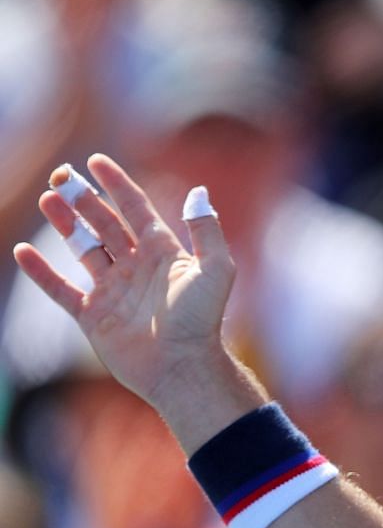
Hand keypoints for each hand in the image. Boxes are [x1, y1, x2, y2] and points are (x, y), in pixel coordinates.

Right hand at [12, 155, 250, 434]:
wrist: (181, 365)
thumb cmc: (201, 319)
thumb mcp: (215, 269)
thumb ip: (205, 229)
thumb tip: (197, 190)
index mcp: (163, 253)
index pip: (136, 209)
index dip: (117, 185)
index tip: (97, 161)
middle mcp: (137, 268)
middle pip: (104, 224)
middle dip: (82, 199)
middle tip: (59, 176)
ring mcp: (113, 291)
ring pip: (82, 249)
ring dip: (64, 224)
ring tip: (47, 199)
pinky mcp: (94, 316)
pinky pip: (61, 289)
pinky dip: (41, 272)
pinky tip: (23, 251)